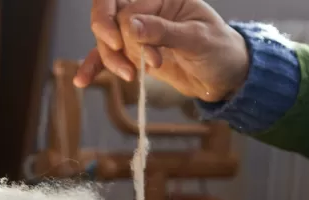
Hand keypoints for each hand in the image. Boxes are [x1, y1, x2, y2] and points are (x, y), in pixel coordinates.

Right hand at [76, 0, 249, 102]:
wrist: (226, 76)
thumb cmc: (219, 51)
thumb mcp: (197, 40)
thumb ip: (164, 32)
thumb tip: (131, 26)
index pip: (128, 8)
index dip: (124, 29)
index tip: (133, 51)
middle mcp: (146, 10)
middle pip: (109, 19)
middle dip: (112, 43)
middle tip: (125, 63)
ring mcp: (138, 33)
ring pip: (107, 41)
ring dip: (111, 60)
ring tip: (130, 77)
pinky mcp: (135, 54)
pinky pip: (109, 57)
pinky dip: (95, 67)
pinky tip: (82, 81)